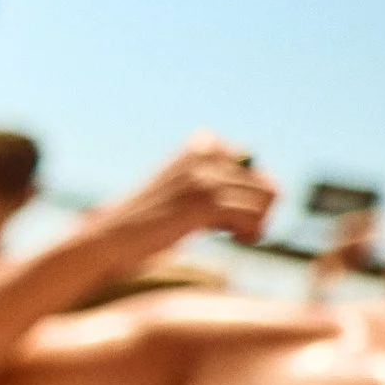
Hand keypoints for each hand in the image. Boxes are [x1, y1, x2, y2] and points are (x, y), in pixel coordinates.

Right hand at [105, 133, 277, 251]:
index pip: (253, 165)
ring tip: (235, 235)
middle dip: (257, 211)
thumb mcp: (184, 188)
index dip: (249, 194)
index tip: (227, 213)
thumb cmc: (147, 222)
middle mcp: (206, 154)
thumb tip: (273, 187)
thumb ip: (220, 179)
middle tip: (236, 229)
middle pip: (266, 184)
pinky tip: (234, 239)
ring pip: (265, 200)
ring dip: (256, 224)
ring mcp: (205, 176)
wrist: (111, 238)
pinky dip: (250, 233)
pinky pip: (253, 217)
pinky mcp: (205, 201)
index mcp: (202, 145)